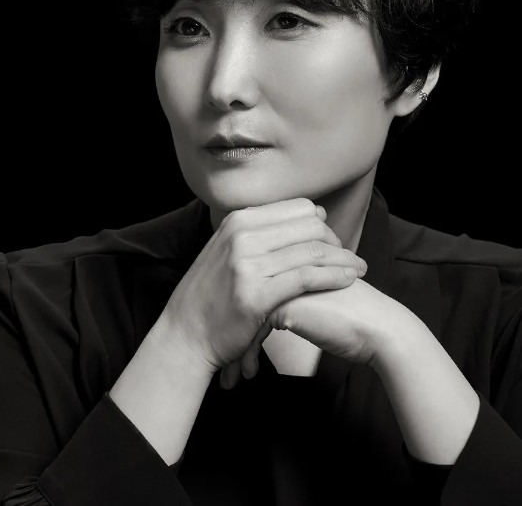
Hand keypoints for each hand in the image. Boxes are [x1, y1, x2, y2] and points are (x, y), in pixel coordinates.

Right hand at [161, 197, 367, 375]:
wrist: (184, 334)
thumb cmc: (210, 296)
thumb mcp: (226, 250)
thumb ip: (259, 233)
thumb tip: (306, 215)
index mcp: (238, 221)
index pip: (297, 208)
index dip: (321, 223)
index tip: (332, 241)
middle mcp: (242, 235)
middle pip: (309, 225)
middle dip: (335, 240)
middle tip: (349, 258)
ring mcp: (247, 263)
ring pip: (311, 250)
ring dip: (343, 259)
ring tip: (360, 269)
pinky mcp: (256, 294)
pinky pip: (307, 277)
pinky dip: (333, 277)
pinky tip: (349, 280)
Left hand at [223, 277, 404, 387]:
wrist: (379, 330)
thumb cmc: (348, 318)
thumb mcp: (310, 298)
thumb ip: (286, 293)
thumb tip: (258, 310)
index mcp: (284, 259)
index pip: (244, 285)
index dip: (232, 315)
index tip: (225, 342)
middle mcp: (279, 265)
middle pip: (238, 299)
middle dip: (227, 334)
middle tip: (222, 363)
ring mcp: (281, 280)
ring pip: (241, 314)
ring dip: (234, 348)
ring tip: (231, 375)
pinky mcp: (286, 302)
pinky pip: (252, 329)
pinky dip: (246, 353)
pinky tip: (247, 373)